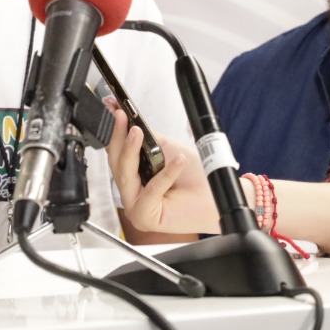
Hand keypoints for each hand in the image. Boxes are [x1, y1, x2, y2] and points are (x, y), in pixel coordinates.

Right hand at [106, 109, 217, 235]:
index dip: (115, 133)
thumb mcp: (166, 149)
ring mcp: (135, 207)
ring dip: (132, 151)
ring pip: (126, 177)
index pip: (117, 155)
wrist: (214, 197)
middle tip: (121, 118)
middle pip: (117, 165)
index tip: (116, 113)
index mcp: (134, 179)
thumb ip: (146, 139)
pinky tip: (178, 160)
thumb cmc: (194, 177)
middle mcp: (131, 194)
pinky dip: (165, 174)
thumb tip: (129, 121)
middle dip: (119, 139)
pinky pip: (150, 191)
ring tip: (137, 132)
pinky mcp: (145, 217)